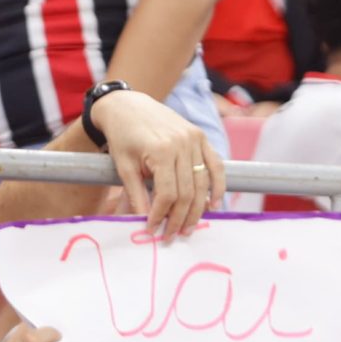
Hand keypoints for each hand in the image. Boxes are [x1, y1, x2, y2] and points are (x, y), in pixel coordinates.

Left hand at [87, 88, 221, 237]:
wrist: (127, 106)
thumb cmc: (122, 136)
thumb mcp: (124, 166)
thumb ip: (136, 195)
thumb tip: (144, 223)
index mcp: (161, 150)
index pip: (167, 194)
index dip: (160, 215)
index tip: (152, 229)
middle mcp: (182, 144)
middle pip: (187, 192)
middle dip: (179, 218)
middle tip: (171, 236)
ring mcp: (195, 139)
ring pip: (202, 183)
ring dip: (197, 210)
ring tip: (188, 228)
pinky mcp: (200, 136)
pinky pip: (216, 165)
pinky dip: (218, 186)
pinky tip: (213, 204)